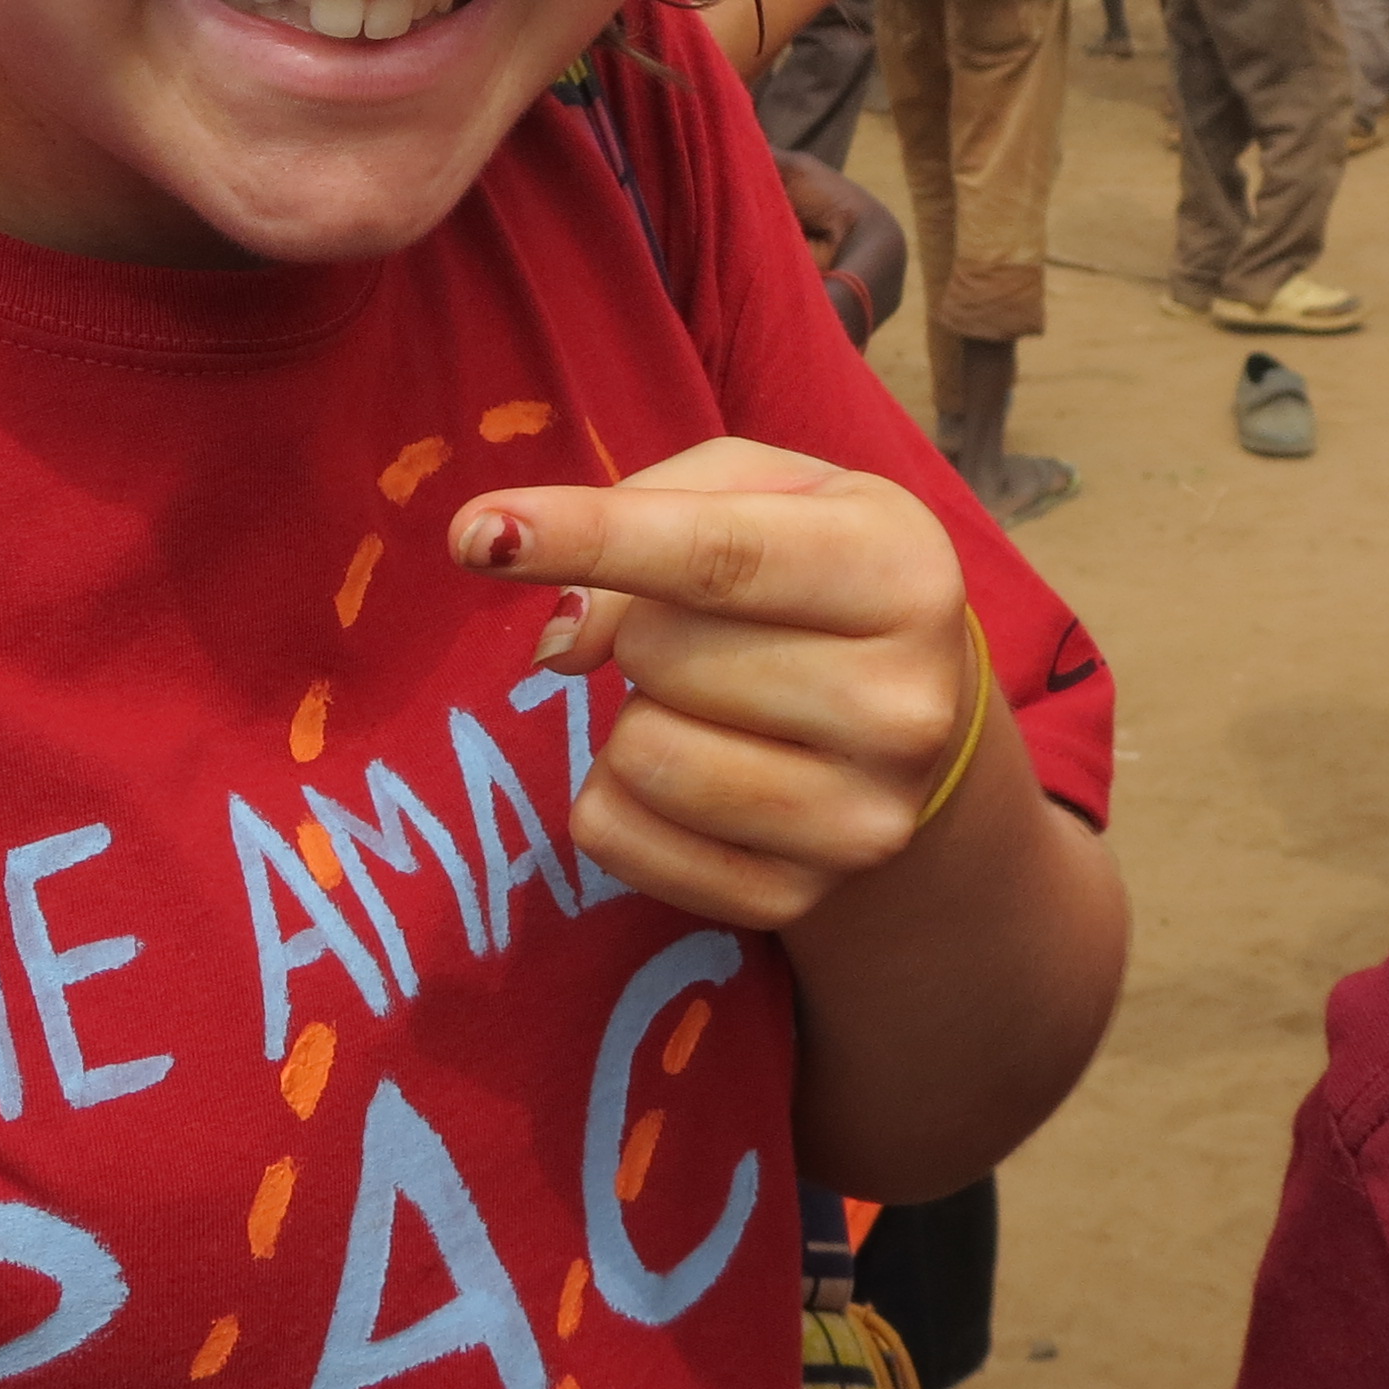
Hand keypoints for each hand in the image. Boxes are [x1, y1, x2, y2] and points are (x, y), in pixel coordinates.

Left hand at [451, 437, 971, 930]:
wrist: (914, 706)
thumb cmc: (806, 564)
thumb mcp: (753, 490)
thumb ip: (646, 511)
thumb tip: (560, 643)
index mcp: (901, 574)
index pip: (717, 557)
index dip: (587, 538)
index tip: (475, 534)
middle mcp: (904, 707)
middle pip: (662, 653)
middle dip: (642, 628)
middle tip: (702, 629)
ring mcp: (859, 821)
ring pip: (638, 754)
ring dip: (632, 712)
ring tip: (702, 698)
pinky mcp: (795, 898)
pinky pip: (617, 838)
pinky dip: (613, 792)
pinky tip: (686, 761)